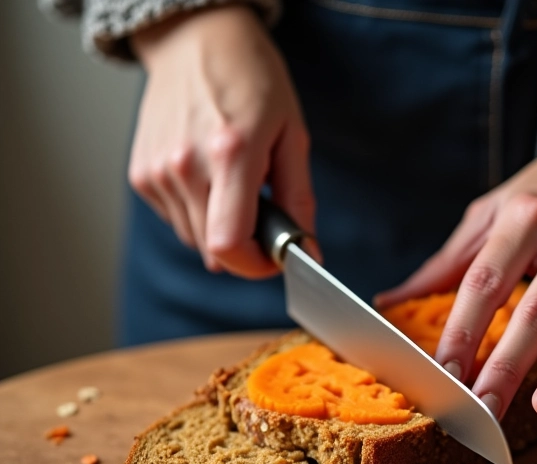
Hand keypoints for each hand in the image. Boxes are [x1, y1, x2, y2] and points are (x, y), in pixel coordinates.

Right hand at [129, 5, 316, 276]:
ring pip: (194, 238)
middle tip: (262, 214)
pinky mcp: (141, 174)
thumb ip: (300, 200)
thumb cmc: (250, 79)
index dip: (254, 265)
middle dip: (245, 247)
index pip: (229, 245)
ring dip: (220, 228)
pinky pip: (176, 219)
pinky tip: (208, 177)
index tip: (272, 259)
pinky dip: (198, 212)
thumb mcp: (292, 135)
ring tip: (233, 184)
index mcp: (230, 153)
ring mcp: (157, 171)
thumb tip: (307, 251)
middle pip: (213, 250)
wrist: (196, 39)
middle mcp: (185, 165)